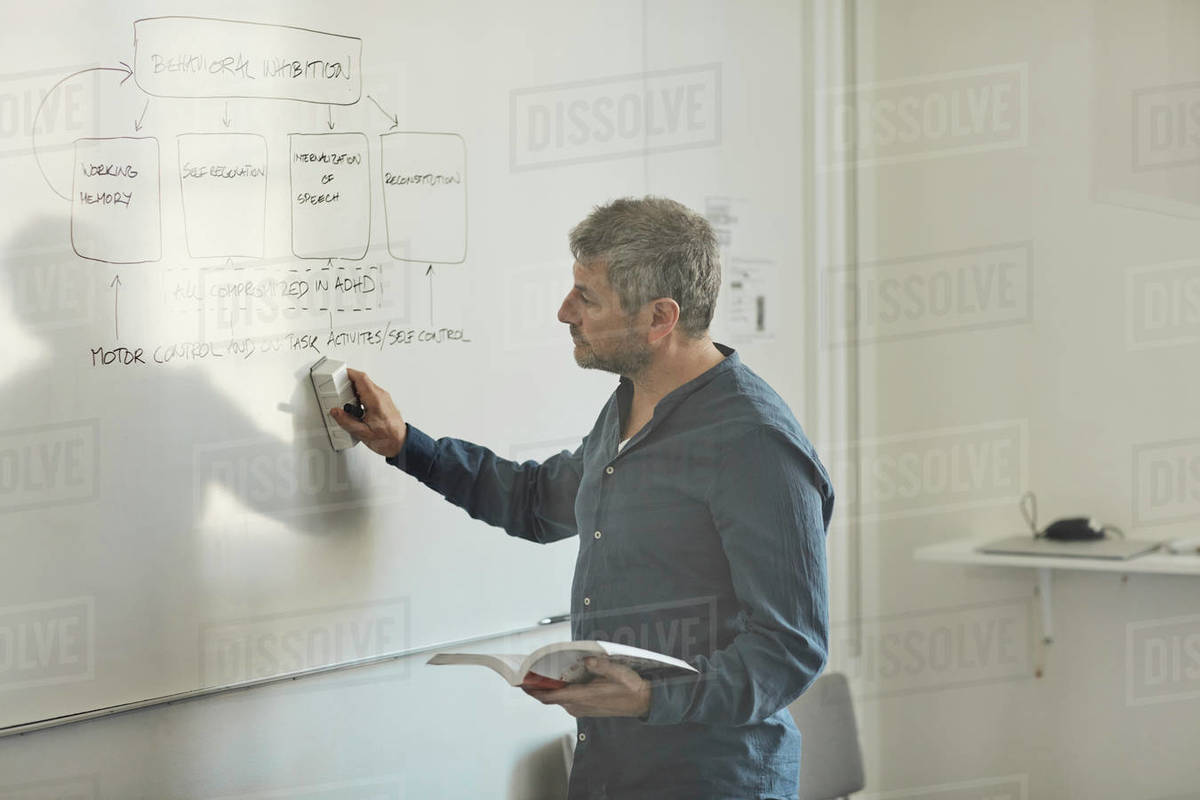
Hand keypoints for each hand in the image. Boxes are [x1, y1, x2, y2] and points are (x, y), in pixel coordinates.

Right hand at [329, 368, 407, 458]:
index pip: (361, 378)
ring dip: (354, 391)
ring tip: (347, 403)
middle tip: (339, 392)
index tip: (339, 375)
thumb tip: (336, 412)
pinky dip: (360, 396)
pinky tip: (356, 408)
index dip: (348, 373)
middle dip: (348, 384)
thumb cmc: (387, 439)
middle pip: (363, 381)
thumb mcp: (362, 433)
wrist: (401, 443)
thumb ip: (346, 421)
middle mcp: (381, 396)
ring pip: (366, 386)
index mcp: (376, 400)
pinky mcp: (384, 402)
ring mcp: (384, 398)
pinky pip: (370, 393)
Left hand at [521, 657, 650, 718]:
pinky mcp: (585, 708)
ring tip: (538, 672)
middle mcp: (578, 706)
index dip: (533, 690)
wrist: (642, 702)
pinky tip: (558, 679)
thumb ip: (601, 665)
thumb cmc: (630, 687)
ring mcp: (581, 709)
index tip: (520, 682)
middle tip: (525, 671)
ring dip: (547, 688)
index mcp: (583, 697)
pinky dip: (557, 691)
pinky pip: (565, 699)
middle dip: (536, 686)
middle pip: (550, 697)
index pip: (550, 696)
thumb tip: (586, 659)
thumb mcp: (618, 672)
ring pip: (557, 699)